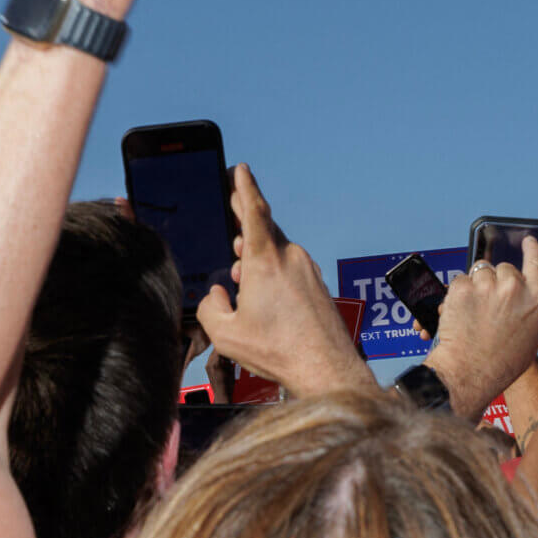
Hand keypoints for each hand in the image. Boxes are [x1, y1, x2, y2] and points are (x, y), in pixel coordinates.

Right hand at [196, 165, 370, 397]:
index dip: (244, 187)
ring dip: (256, 256)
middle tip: (231, 208)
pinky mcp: (316, 284)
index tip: (240, 169)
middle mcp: (290, 258)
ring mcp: (307, 270)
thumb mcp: (226, 333)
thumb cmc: (279, 351)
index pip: (254, 211)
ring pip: (276, 251)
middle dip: (244, 223)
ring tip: (240, 272)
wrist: (327, 368)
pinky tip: (263, 296)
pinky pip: (289, 267)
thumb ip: (211, 308)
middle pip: (263, 230)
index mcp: (266, 260)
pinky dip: (272, 272)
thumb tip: (217, 295)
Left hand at [425, 239, 537, 419]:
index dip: (533, 250)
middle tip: (488, 306)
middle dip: (495, 281)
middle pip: (504, 269)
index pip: (537, 264)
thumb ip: (529, 311)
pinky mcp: (462, 288)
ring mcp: (487, 286)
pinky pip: (461, 281)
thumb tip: (522, 298)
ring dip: (476, 287)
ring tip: (473, 314)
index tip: (529, 241)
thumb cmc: (501, 363)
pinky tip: (460, 314)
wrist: (470, 373)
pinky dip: (458, 294)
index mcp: (536, 300)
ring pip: (480, 272)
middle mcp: (514, 288)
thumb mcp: (531, 338)